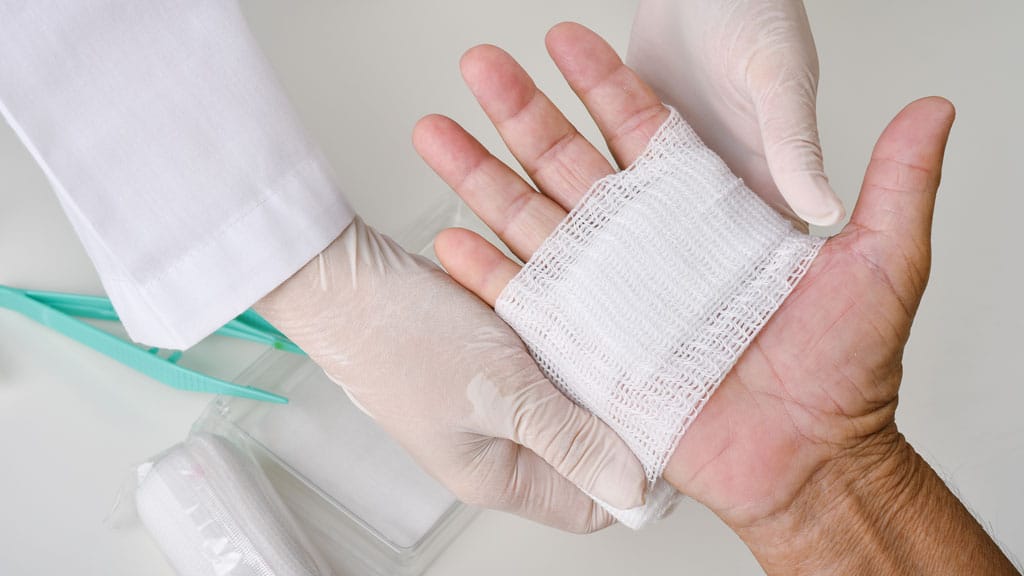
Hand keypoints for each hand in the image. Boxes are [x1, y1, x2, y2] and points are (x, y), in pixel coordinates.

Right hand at [255, 218, 645, 533]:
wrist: (344, 279)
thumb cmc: (403, 338)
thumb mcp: (503, 393)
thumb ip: (570, 440)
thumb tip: (630, 486)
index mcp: (497, 475)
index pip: (588, 502)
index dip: (631, 472)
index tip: (665, 428)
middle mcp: (495, 447)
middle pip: (582, 450)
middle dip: (616, 414)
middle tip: (649, 372)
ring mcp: (488, 405)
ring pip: (566, 399)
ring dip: (589, 370)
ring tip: (620, 334)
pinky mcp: (483, 364)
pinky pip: (541, 363)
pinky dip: (561, 342)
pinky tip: (576, 312)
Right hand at [414, 22, 1011, 571]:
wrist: (807, 460)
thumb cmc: (844, 374)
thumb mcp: (881, 265)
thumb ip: (893, 186)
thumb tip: (933, 112)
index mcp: (701, 217)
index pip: (641, 132)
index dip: (602, 83)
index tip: (564, 40)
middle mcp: (646, 248)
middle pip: (569, 163)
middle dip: (520, 112)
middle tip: (480, 65)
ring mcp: (609, 294)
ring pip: (533, 221)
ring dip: (481, 176)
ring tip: (438, 132)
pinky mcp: (584, 347)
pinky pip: (524, 302)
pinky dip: (484, 274)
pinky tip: (449, 238)